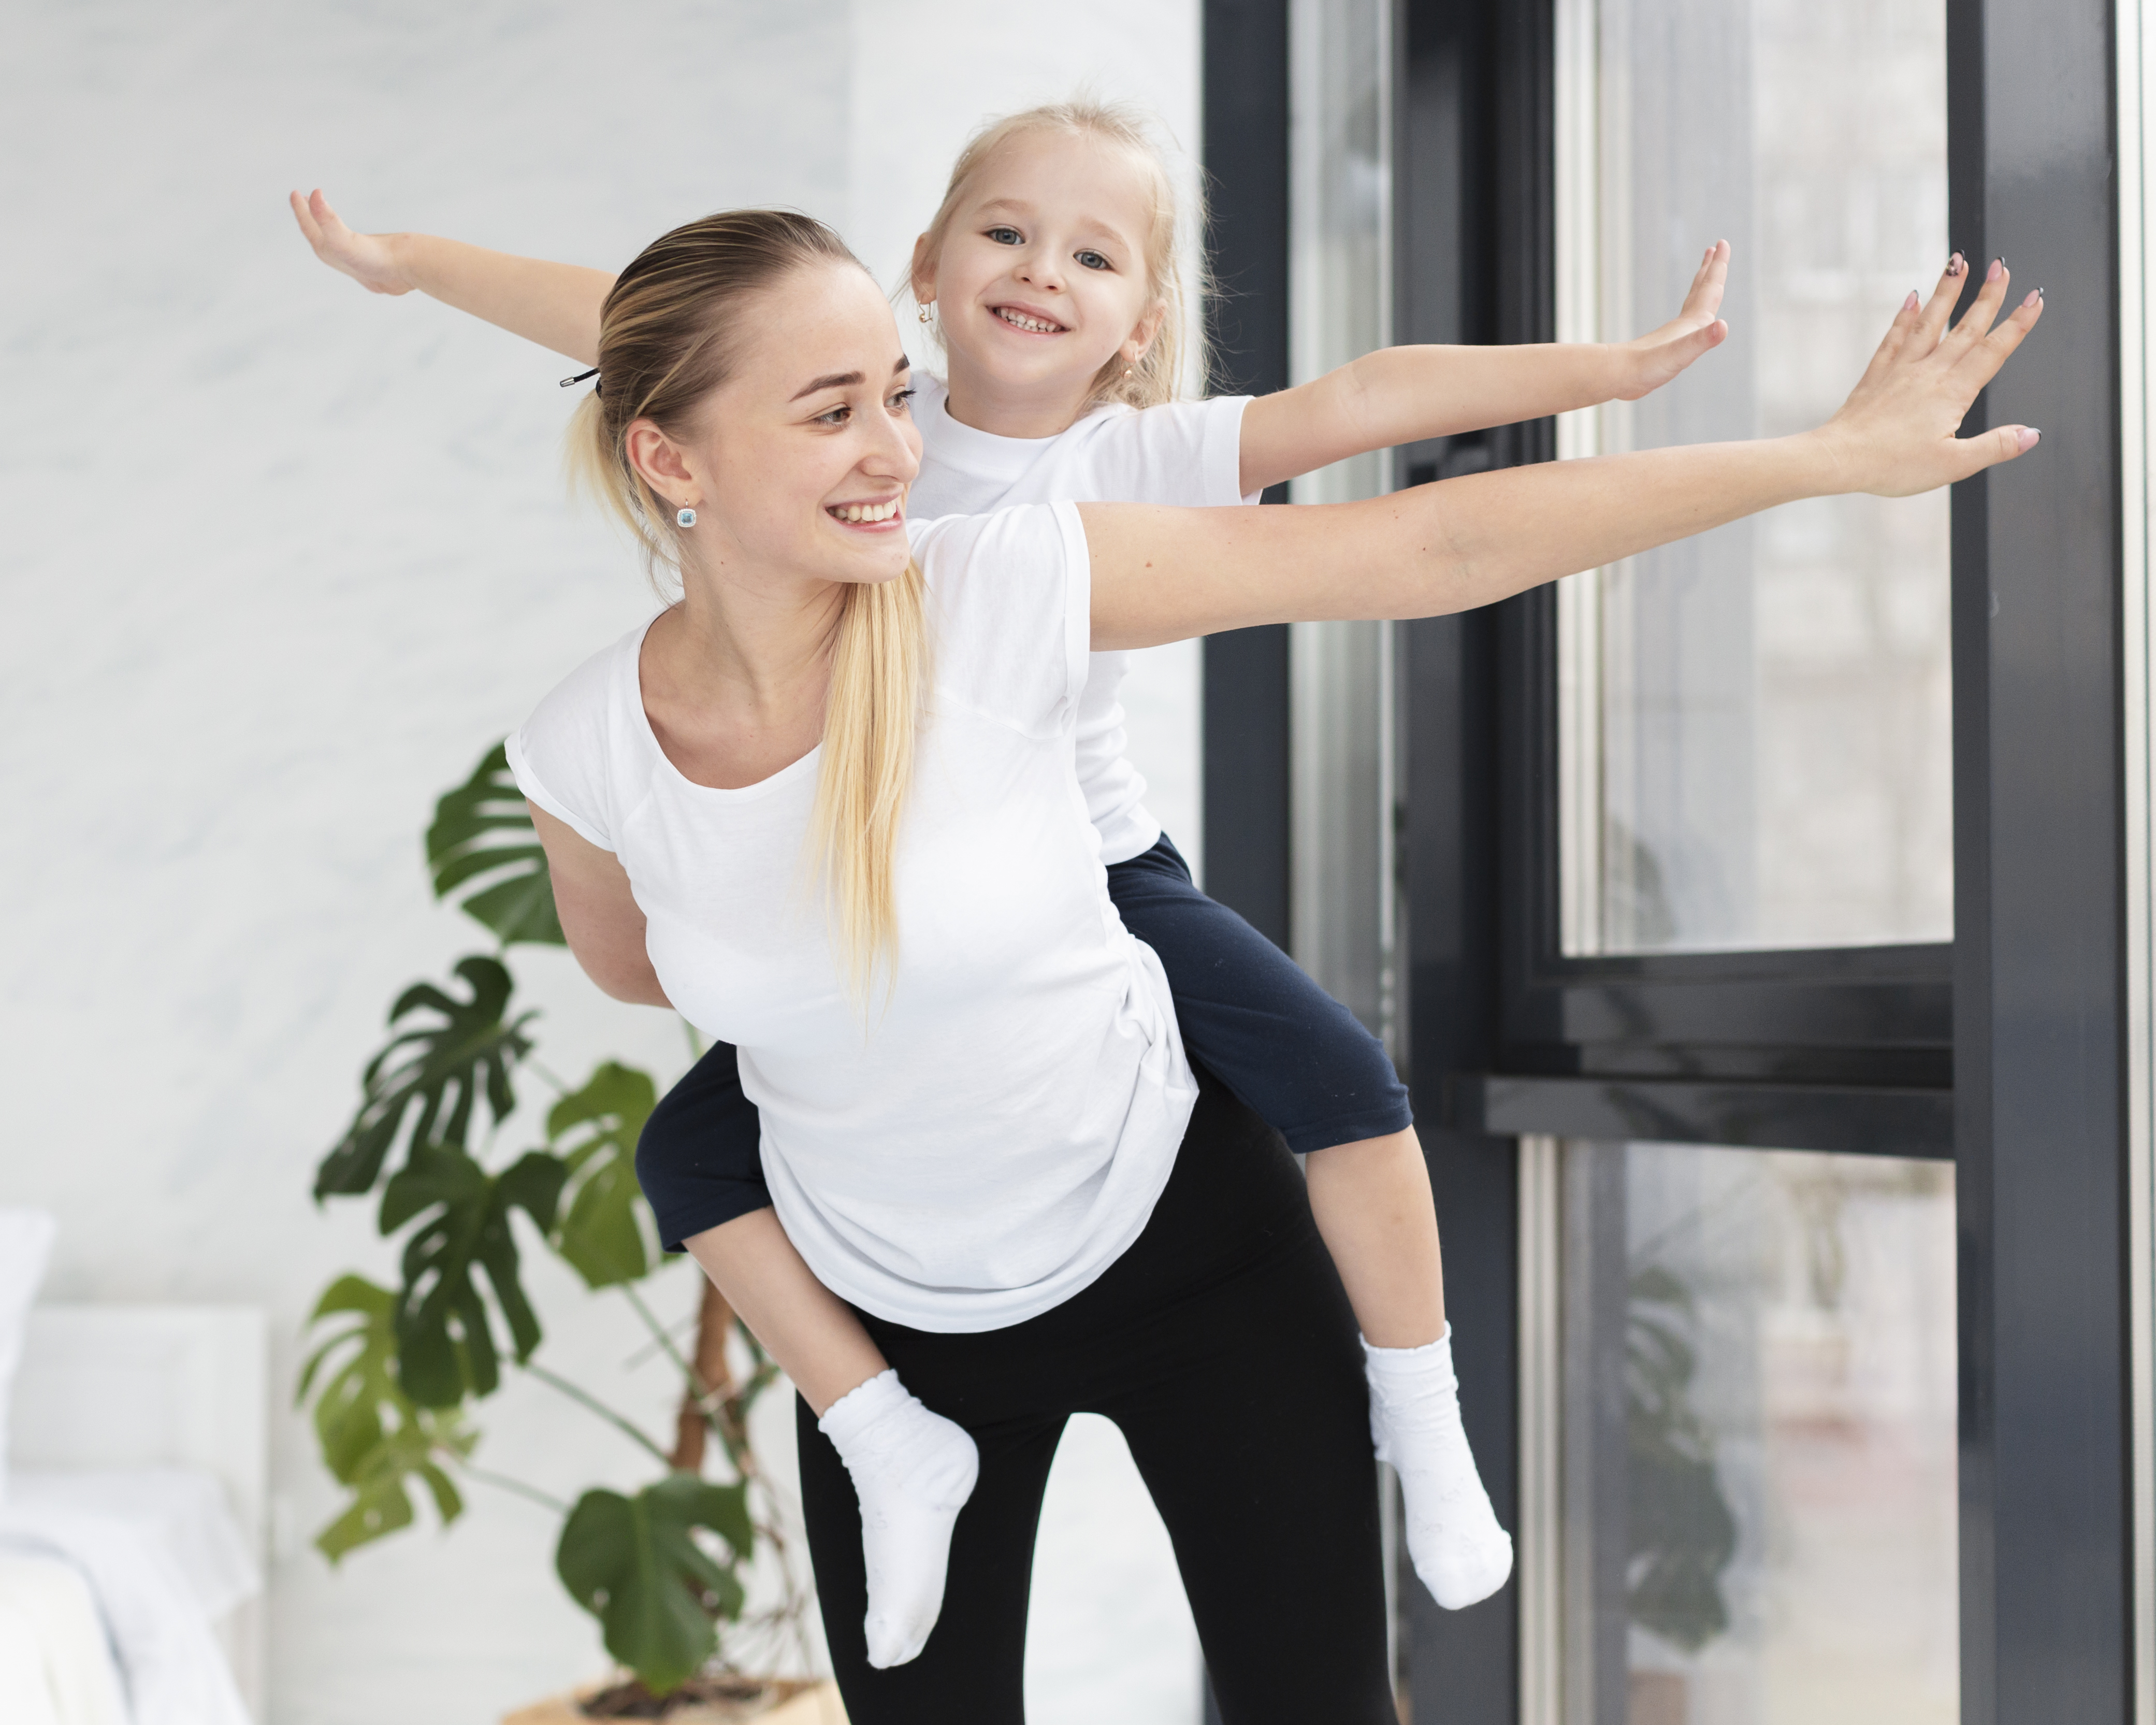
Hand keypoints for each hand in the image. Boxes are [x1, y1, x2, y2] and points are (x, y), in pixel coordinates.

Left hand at [288, 188, 409, 295]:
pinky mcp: (371, 263)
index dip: (300, 209)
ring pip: (333, 241)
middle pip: (317, 234)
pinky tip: (352, 239)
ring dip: (326, 227)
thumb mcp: (342, 239)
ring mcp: (355, 262)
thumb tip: (314, 194)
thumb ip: (326, 218)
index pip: (308, 226)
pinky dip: (345, 237)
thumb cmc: (374, 259)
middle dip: (310, 217)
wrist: (406, 270)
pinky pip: (350, 247)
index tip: (296, 192)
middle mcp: (339, 259)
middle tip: (304, 199)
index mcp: (328, 253)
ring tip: (324, 217)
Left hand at [1614, 239, 1730, 400]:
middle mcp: (1684, 324)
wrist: (1617, 377)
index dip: (1718, 266)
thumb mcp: (1680, 354)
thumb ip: (1701, 340)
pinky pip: (1685, 326)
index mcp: (1692, 322)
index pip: (1710, 288)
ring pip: (1692, 304)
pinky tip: (1688, 325)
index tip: (1722, 242)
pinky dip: (1691, 317)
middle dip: (1711, 269)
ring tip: (1704, 280)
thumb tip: (1723, 326)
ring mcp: (1674, 335)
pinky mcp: (1666, 348)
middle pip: (1701, 289)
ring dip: (1700, 288)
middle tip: (1716, 247)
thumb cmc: (1647, 366)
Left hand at [1811, 254, 2042, 497]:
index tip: (2034, 297)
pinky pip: (1894, 337)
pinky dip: (1904, 316)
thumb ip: (1995, 446)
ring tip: (1958, 262)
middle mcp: (1929, 373)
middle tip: (2002, 265)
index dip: (2017, 324)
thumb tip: (2033, 433)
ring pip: (1929, 322)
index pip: (1993, 351)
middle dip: (1987, 295)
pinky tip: (1911, 296)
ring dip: (1946, 291)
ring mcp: (1901, 370)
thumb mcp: (1954, 465)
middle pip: (1965, 328)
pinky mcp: (1877, 375)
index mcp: (1952, 392)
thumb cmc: (1893, 466)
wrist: (1839, 460)